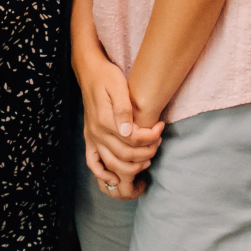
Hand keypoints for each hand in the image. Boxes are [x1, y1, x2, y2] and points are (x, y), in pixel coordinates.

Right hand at [76, 52, 162, 198]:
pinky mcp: (89, 139)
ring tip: (147, 159)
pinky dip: (103, 174)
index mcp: (105, 120)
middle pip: (126, 154)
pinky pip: (93, 163)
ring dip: (132, 167)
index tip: (161, 127)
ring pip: (113, 163)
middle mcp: (97, 132)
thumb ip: (123, 109)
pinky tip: (115, 178)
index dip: (151, 137)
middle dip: (147, 151)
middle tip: (158, 142)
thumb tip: (129, 131)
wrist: (90, 72)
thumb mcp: (118, 85)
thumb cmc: (107, 76)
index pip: (133, 139)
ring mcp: (92, 137)